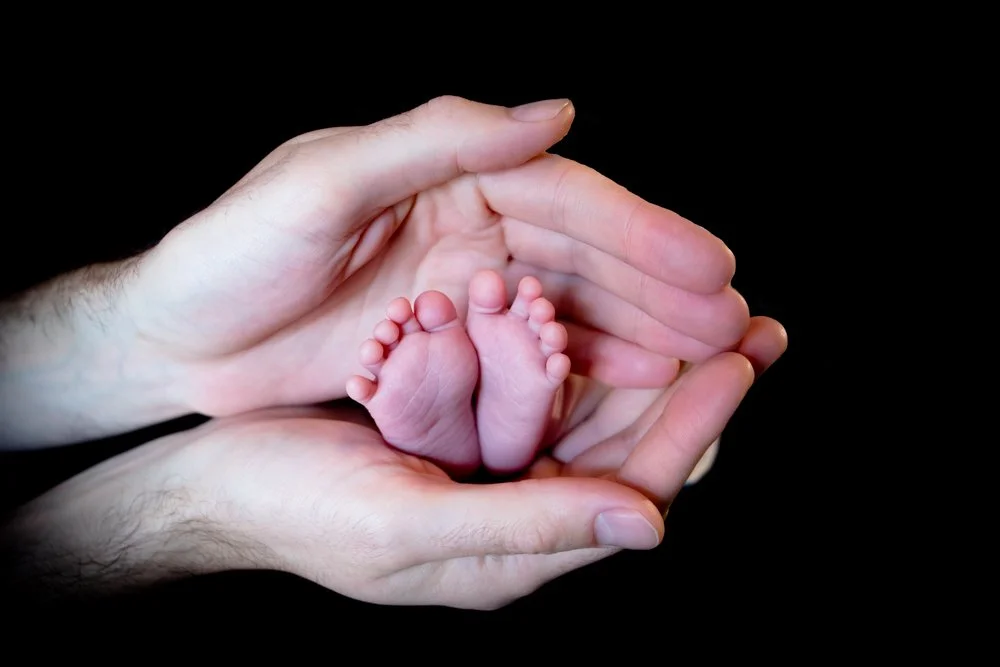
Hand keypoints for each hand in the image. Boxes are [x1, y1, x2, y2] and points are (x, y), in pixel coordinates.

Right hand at [2, 317, 784, 608]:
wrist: (216, 480)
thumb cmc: (299, 508)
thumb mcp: (409, 522)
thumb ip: (529, 526)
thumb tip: (648, 526)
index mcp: (514, 552)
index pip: (634, 487)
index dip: (695, 426)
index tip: (746, 358)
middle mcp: (519, 513)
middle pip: (632, 449)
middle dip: (694, 388)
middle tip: (755, 326)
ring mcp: (494, 470)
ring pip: (596, 413)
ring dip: (648, 359)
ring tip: (707, 309)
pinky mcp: (466, 431)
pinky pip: (543, 388)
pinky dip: (581, 346)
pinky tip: (608, 305)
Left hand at [126, 96, 749, 416]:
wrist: (174, 340)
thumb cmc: (230, 254)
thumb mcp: (321, 182)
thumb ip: (437, 141)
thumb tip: (557, 111)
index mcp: (445, 173)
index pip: (565, 198)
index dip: (644, 232)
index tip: (712, 268)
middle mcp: (465, 223)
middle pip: (585, 251)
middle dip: (661, 286)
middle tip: (733, 323)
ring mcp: (460, 288)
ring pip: (570, 303)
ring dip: (640, 328)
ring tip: (706, 354)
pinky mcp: (446, 345)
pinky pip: (531, 352)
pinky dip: (585, 363)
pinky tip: (637, 380)